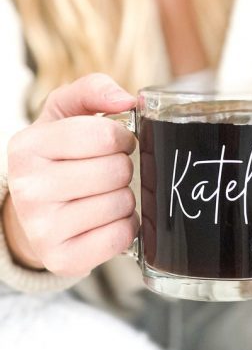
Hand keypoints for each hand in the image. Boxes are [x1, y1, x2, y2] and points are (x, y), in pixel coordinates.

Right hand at [4, 73, 137, 276]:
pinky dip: (125, 226)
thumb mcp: (65, 113)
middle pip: (116, 171)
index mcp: (27, 146)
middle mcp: (29, 189)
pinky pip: (121, 236)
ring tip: (103, 195)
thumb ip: (94, 90)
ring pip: (122, 203)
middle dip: (123, 167)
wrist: (35, 211)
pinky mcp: (62, 258)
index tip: (114, 142)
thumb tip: (127, 99)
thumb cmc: (59, 155)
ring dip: (124, 197)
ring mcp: (42, 228)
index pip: (105, 135)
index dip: (121, 137)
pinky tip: (105, 219)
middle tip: (108, 171)